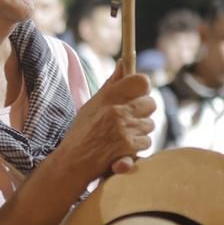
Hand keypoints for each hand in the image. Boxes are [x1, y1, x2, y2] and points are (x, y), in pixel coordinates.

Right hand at [48, 71, 155, 189]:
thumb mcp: (93, 104)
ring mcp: (125, 128)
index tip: (138, 95)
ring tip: (122, 136)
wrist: (73, 161)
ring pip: (150, 125)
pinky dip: (137, 146)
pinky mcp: (129, 146)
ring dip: (140, 131)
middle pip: (151, 103)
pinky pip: (146, 142)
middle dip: (143, 112)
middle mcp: (118, 110)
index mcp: (109, 96)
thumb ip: (111, 85)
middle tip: (129, 119)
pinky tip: (123, 148)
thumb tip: (123, 63)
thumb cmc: (82, 131)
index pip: (141, 81)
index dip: (142, 88)